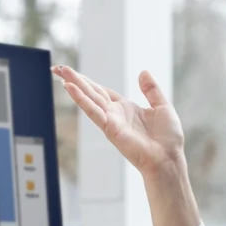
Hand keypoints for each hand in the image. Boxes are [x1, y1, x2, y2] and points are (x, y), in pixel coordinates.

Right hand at [52, 65, 185, 175]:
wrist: (168, 158)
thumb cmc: (167, 139)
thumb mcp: (162, 106)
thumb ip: (151, 90)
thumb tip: (143, 72)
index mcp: (125, 108)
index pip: (101, 91)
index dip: (87, 82)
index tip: (72, 73)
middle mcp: (115, 114)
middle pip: (91, 92)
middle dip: (75, 79)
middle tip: (58, 68)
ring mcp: (111, 121)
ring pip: (89, 99)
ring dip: (75, 85)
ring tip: (60, 72)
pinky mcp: (110, 129)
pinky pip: (94, 111)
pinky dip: (81, 99)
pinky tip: (70, 88)